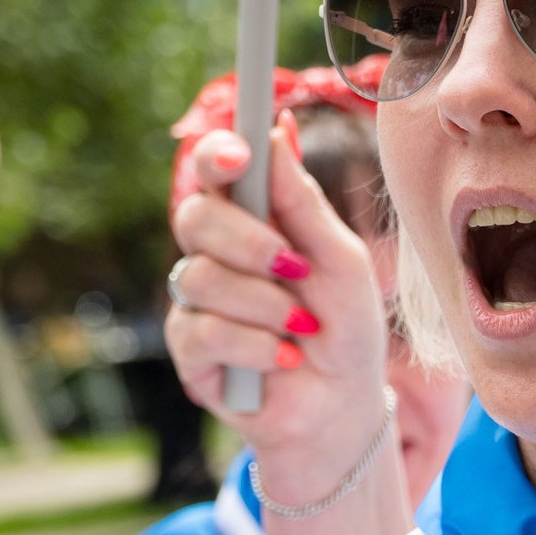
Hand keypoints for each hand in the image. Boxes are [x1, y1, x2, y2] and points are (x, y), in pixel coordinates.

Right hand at [166, 124, 394, 505]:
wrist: (344, 403)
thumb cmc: (346, 325)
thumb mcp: (341, 260)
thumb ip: (304, 202)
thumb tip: (278, 130)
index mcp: (251, 218)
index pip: (216, 170)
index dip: (219, 155)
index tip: (241, 155)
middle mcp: (215, 252)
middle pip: (194, 216)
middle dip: (247, 240)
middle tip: (293, 264)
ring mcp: (197, 301)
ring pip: (200, 277)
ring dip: (262, 304)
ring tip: (302, 326)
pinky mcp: (189, 351)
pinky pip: (202, 331)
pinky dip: (253, 346)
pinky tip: (284, 359)